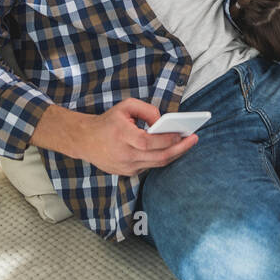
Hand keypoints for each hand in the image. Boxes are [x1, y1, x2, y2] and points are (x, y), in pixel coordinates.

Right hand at [82, 97, 197, 175]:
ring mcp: (126, 167)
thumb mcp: (125, 106)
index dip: (167, 139)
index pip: (149, 142)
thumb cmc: (107, 121)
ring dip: (174, 154)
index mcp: (122, 137)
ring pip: (157, 163)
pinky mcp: (127, 173)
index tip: (183, 133)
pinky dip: (161, 158)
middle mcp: (125, 155)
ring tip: (187, 144)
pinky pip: (149, 166)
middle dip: (179, 148)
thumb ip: (146, 110)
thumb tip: (163, 122)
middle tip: (194, 139)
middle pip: (158, 156)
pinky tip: (172, 149)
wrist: (85, 140)